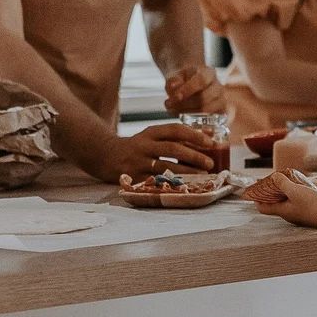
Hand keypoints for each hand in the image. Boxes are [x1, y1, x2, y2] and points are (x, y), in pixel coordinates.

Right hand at [85, 122, 215, 182]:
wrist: (106, 156)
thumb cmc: (137, 147)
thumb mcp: (152, 137)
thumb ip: (174, 139)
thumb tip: (207, 141)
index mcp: (151, 132)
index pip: (175, 130)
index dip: (194, 135)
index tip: (210, 142)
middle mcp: (145, 145)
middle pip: (172, 148)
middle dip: (193, 156)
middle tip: (210, 163)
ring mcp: (139, 162)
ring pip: (166, 167)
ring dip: (187, 172)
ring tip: (202, 175)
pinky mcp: (135, 177)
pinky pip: (156, 182)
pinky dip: (172, 184)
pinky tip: (185, 187)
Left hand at [164, 64, 225, 115]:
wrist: (188, 84)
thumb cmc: (182, 80)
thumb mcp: (175, 76)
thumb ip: (173, 81)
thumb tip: (173, 87)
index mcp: (208, 73)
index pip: (201, 80)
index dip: (188, 89)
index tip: (176, 96)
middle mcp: (217, 86)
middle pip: (204, 98)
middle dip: (185, 104)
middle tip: (170, 105)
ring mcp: (220, 100)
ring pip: (206, 110)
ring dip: (187, 113)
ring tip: (174, 110)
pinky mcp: (220, 113)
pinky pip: (210, 120)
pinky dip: (196, 121)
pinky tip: (184, 117)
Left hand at [251, 169, 316, 229]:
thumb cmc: (311, 204)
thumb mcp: (294, 190)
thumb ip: (282, 183)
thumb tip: (274, 177)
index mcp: (282, 211)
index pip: (263, 208)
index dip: (256, 200)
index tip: (254, 192)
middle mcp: (288, 215)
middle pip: (274, 204)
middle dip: (271, 194)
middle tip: (272, 183)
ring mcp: (297, 215)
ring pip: (286, 203)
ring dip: (283, 194)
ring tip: (286, 182)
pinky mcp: (307, 213)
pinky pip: (296, 203)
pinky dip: (294, 196)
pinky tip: (300, 188)